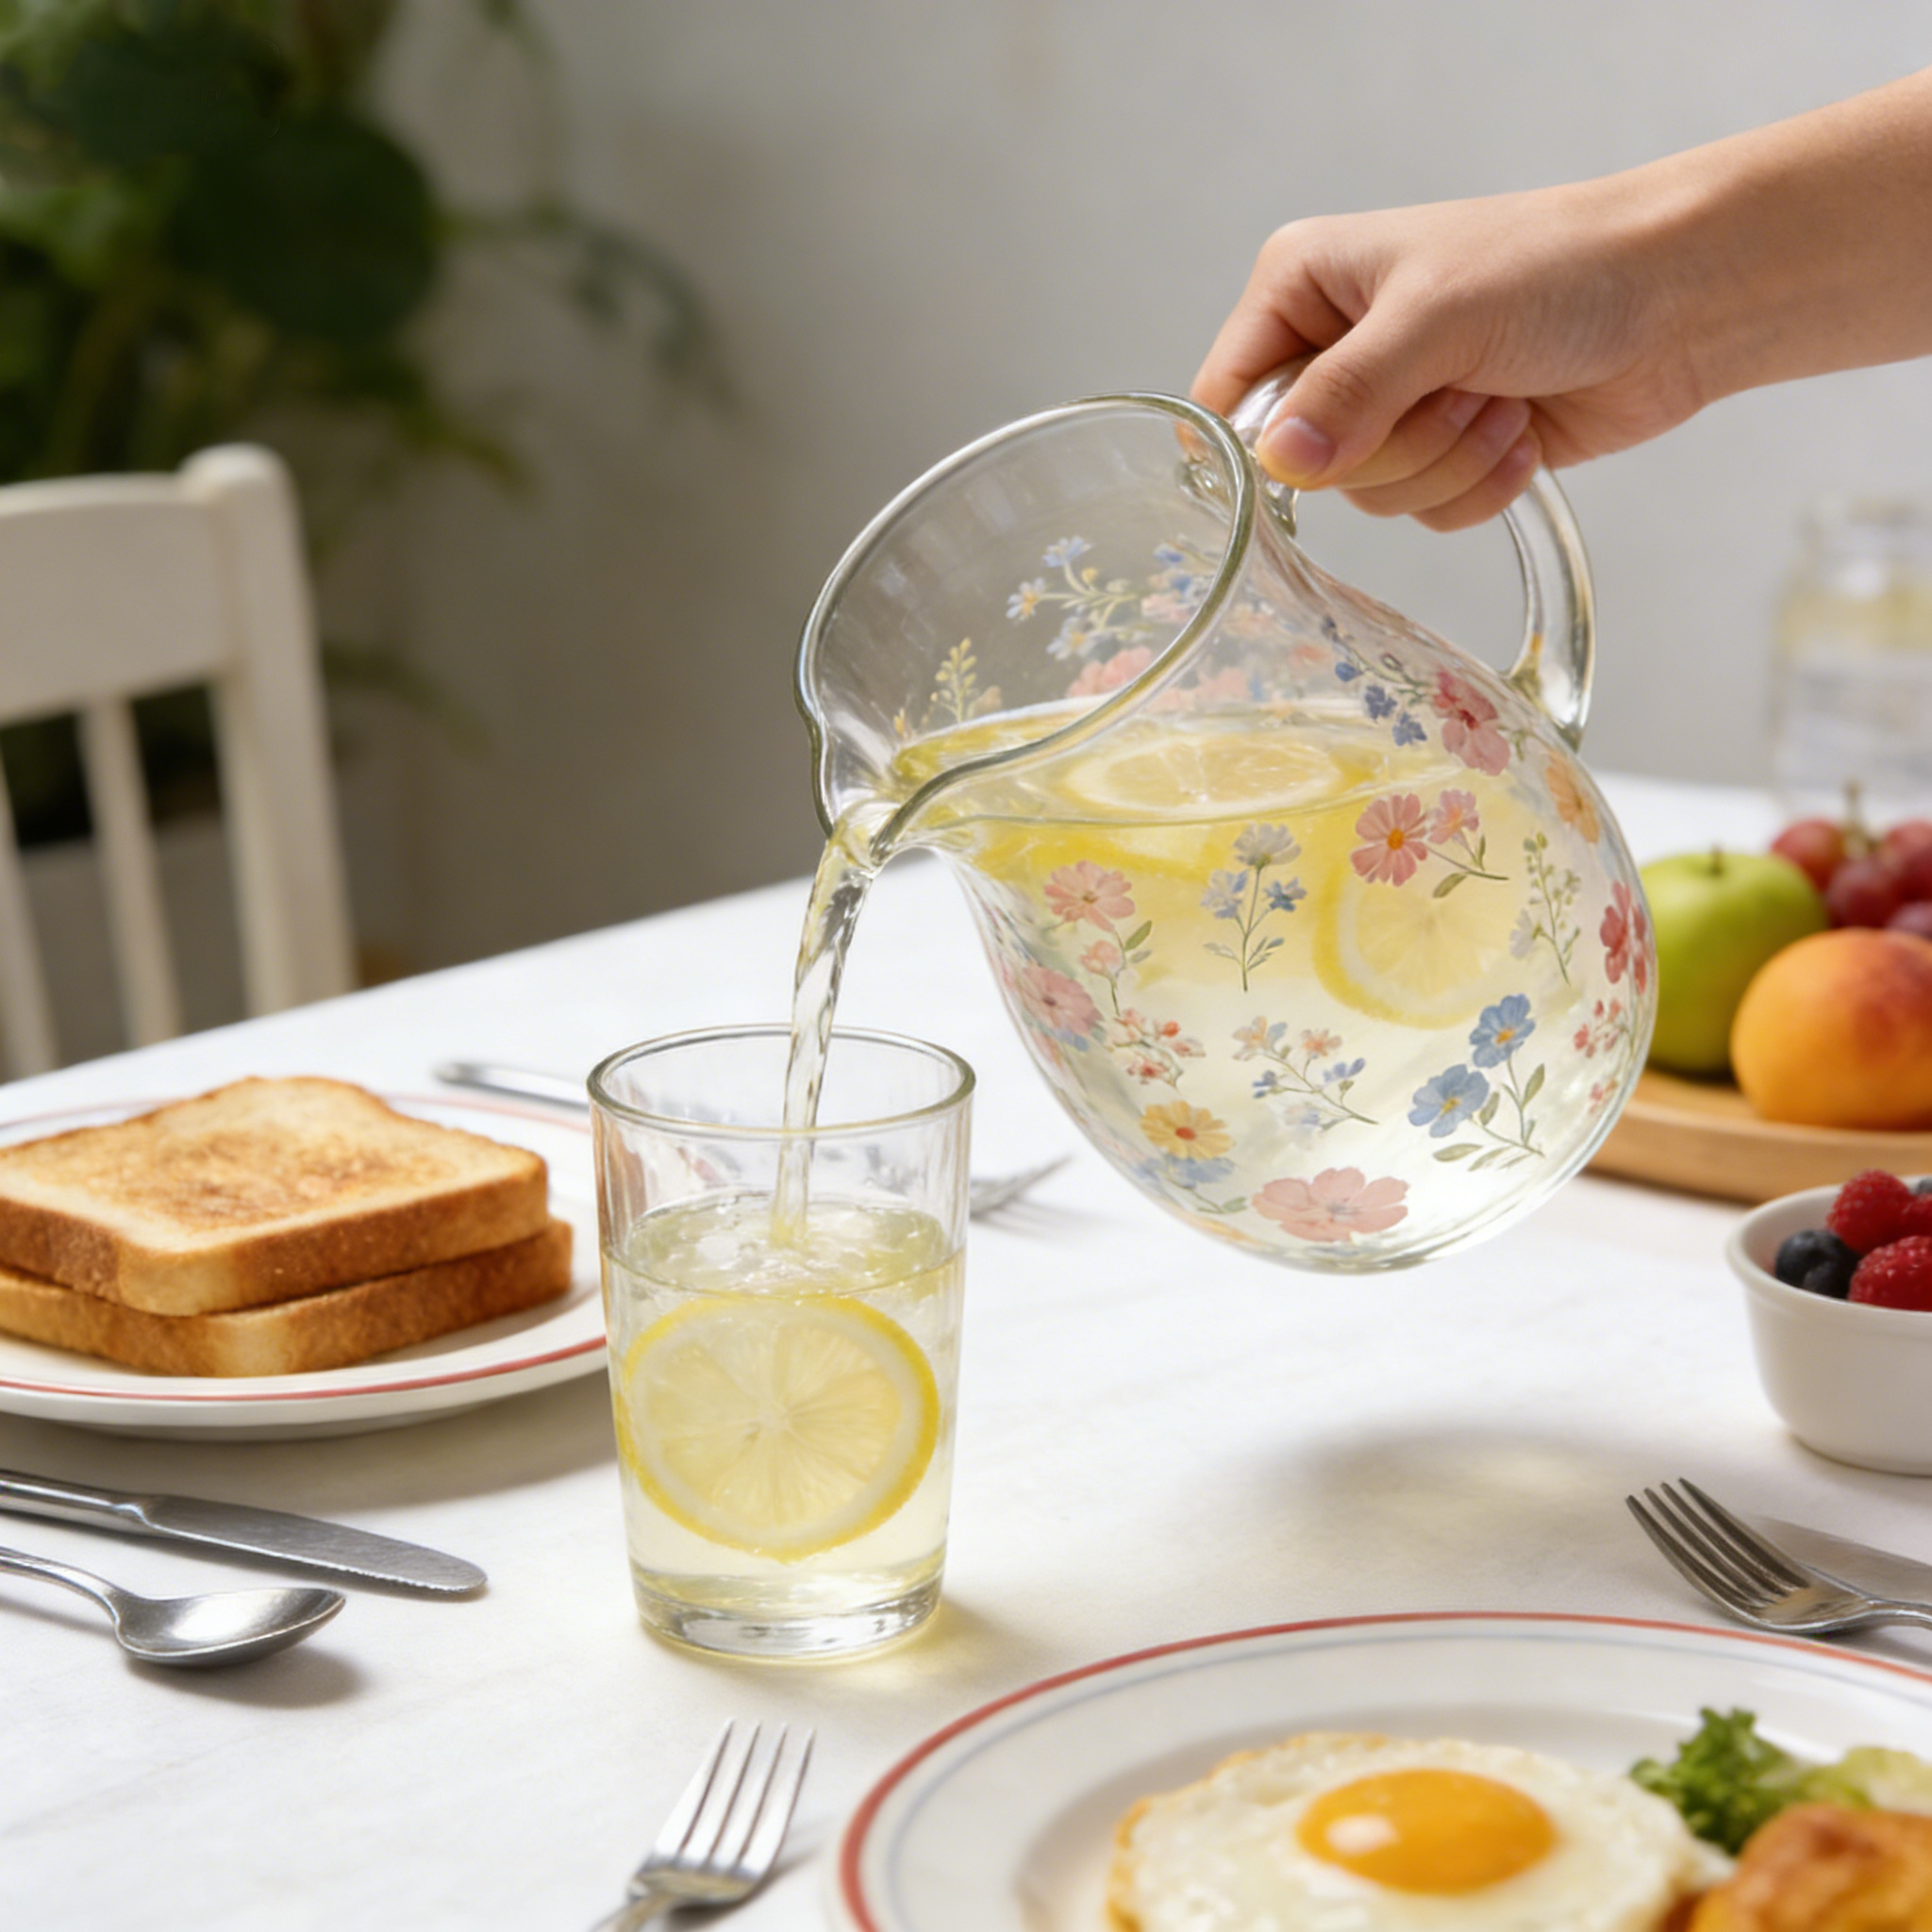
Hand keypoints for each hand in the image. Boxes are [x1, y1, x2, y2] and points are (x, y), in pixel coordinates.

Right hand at [1191, 179, 1708, 529]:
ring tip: (1500, 399)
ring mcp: (1389, 405)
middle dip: (1396, 444)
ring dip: (1448, 463)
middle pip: (1302, 464)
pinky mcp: (1441, 455)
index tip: (1330, 445)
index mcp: (1301, 287)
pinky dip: (1479, 485)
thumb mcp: (1438, 317)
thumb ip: (1350, 390)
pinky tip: (1520, 429)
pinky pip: (1422, 514)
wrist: (1679, 297)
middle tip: (1458, 388)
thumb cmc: (1560, 268)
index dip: (1270, 443)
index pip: (1227, 398)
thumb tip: (1279, 464)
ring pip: (1368, 498)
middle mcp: (1334, 348)